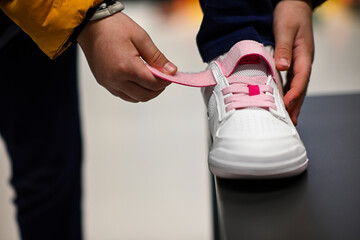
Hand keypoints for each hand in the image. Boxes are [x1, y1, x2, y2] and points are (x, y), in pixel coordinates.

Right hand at [77, 12, 176, 101]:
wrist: (91, 25)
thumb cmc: (115, 27)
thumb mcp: (141, 38)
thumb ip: (157, 58)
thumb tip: (171, 71)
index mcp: (127, 67)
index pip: (153, 84)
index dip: (166, 81)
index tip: (171, 74)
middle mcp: (116, 79)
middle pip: (145, 95)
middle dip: (158, 89)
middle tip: (163, 78)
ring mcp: (109, 83)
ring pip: (135, 99)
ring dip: (147, 92)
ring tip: (151, 79)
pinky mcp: (104, 83)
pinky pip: (124, 95)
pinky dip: (135, 92)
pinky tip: (139, 81)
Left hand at [273, 0, 313, 124]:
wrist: (294, 3)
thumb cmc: (290, 14)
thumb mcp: (286, 29)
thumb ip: (284, 48)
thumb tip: (282, 67)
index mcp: (304, 55)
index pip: (301, 78)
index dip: (294, 93)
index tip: (286, 105)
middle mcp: (303, 61)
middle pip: (301, 87)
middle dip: (296, 105)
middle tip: (291, 122)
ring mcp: (299, 61)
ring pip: (297, 85)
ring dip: (293, 101)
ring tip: (289, 117)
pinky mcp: (293, 60)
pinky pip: (291, 80)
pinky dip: (288, 91)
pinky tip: (283, 99)